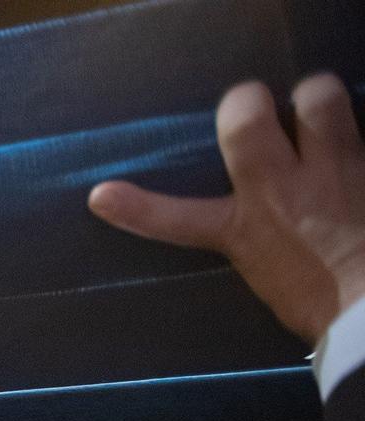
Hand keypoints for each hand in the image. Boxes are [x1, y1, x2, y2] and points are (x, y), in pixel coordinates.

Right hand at [89, 75, 364, 343]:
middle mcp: (279, 191)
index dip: (135, 207)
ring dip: (320, 100)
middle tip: (264, 113)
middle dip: (250, 102)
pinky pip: (364, 127)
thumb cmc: (323, 303)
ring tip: (322, 115)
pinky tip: (359, 146)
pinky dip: (361, 133)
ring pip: (319, 97)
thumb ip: (259, 237)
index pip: (175, 220)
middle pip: (248, 116)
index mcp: (243, 231)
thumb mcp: (270, 275)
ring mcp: (333, 170)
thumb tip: (257, 221)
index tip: (102, 196)